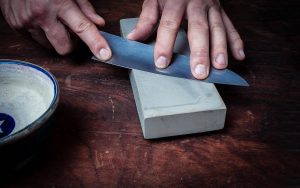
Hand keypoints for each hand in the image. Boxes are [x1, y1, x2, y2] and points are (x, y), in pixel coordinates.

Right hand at [0, 0, 111, 59]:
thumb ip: (85, 8)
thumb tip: (99, 24)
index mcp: (58, 3)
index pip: (82, 28)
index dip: (95, 42)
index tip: (105, 54)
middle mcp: (42, 15)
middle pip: (65, 47)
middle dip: (71, 43)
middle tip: (70, 29)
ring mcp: (27, 22)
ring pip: (50, 46)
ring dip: (55, 38)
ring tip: (52, 20)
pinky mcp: (17, 26)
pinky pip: (35, 40)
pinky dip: (41, 33)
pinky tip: (39, 19)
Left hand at [127, 0, 244, 78]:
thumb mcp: (155, 0)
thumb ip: (146, 19)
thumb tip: (133, 39)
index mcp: (175, 1)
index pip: (169, 24)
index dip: (165, 44)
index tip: (161, 63)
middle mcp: (196, 4)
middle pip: (198, 29)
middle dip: (200, 51)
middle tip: (199, 72)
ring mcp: (212, 7)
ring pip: (218, 28)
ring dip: (220, 48)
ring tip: (220, 66)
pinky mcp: (222, 10)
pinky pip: (231, 26)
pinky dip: (236, 41)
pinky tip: (239, 56)